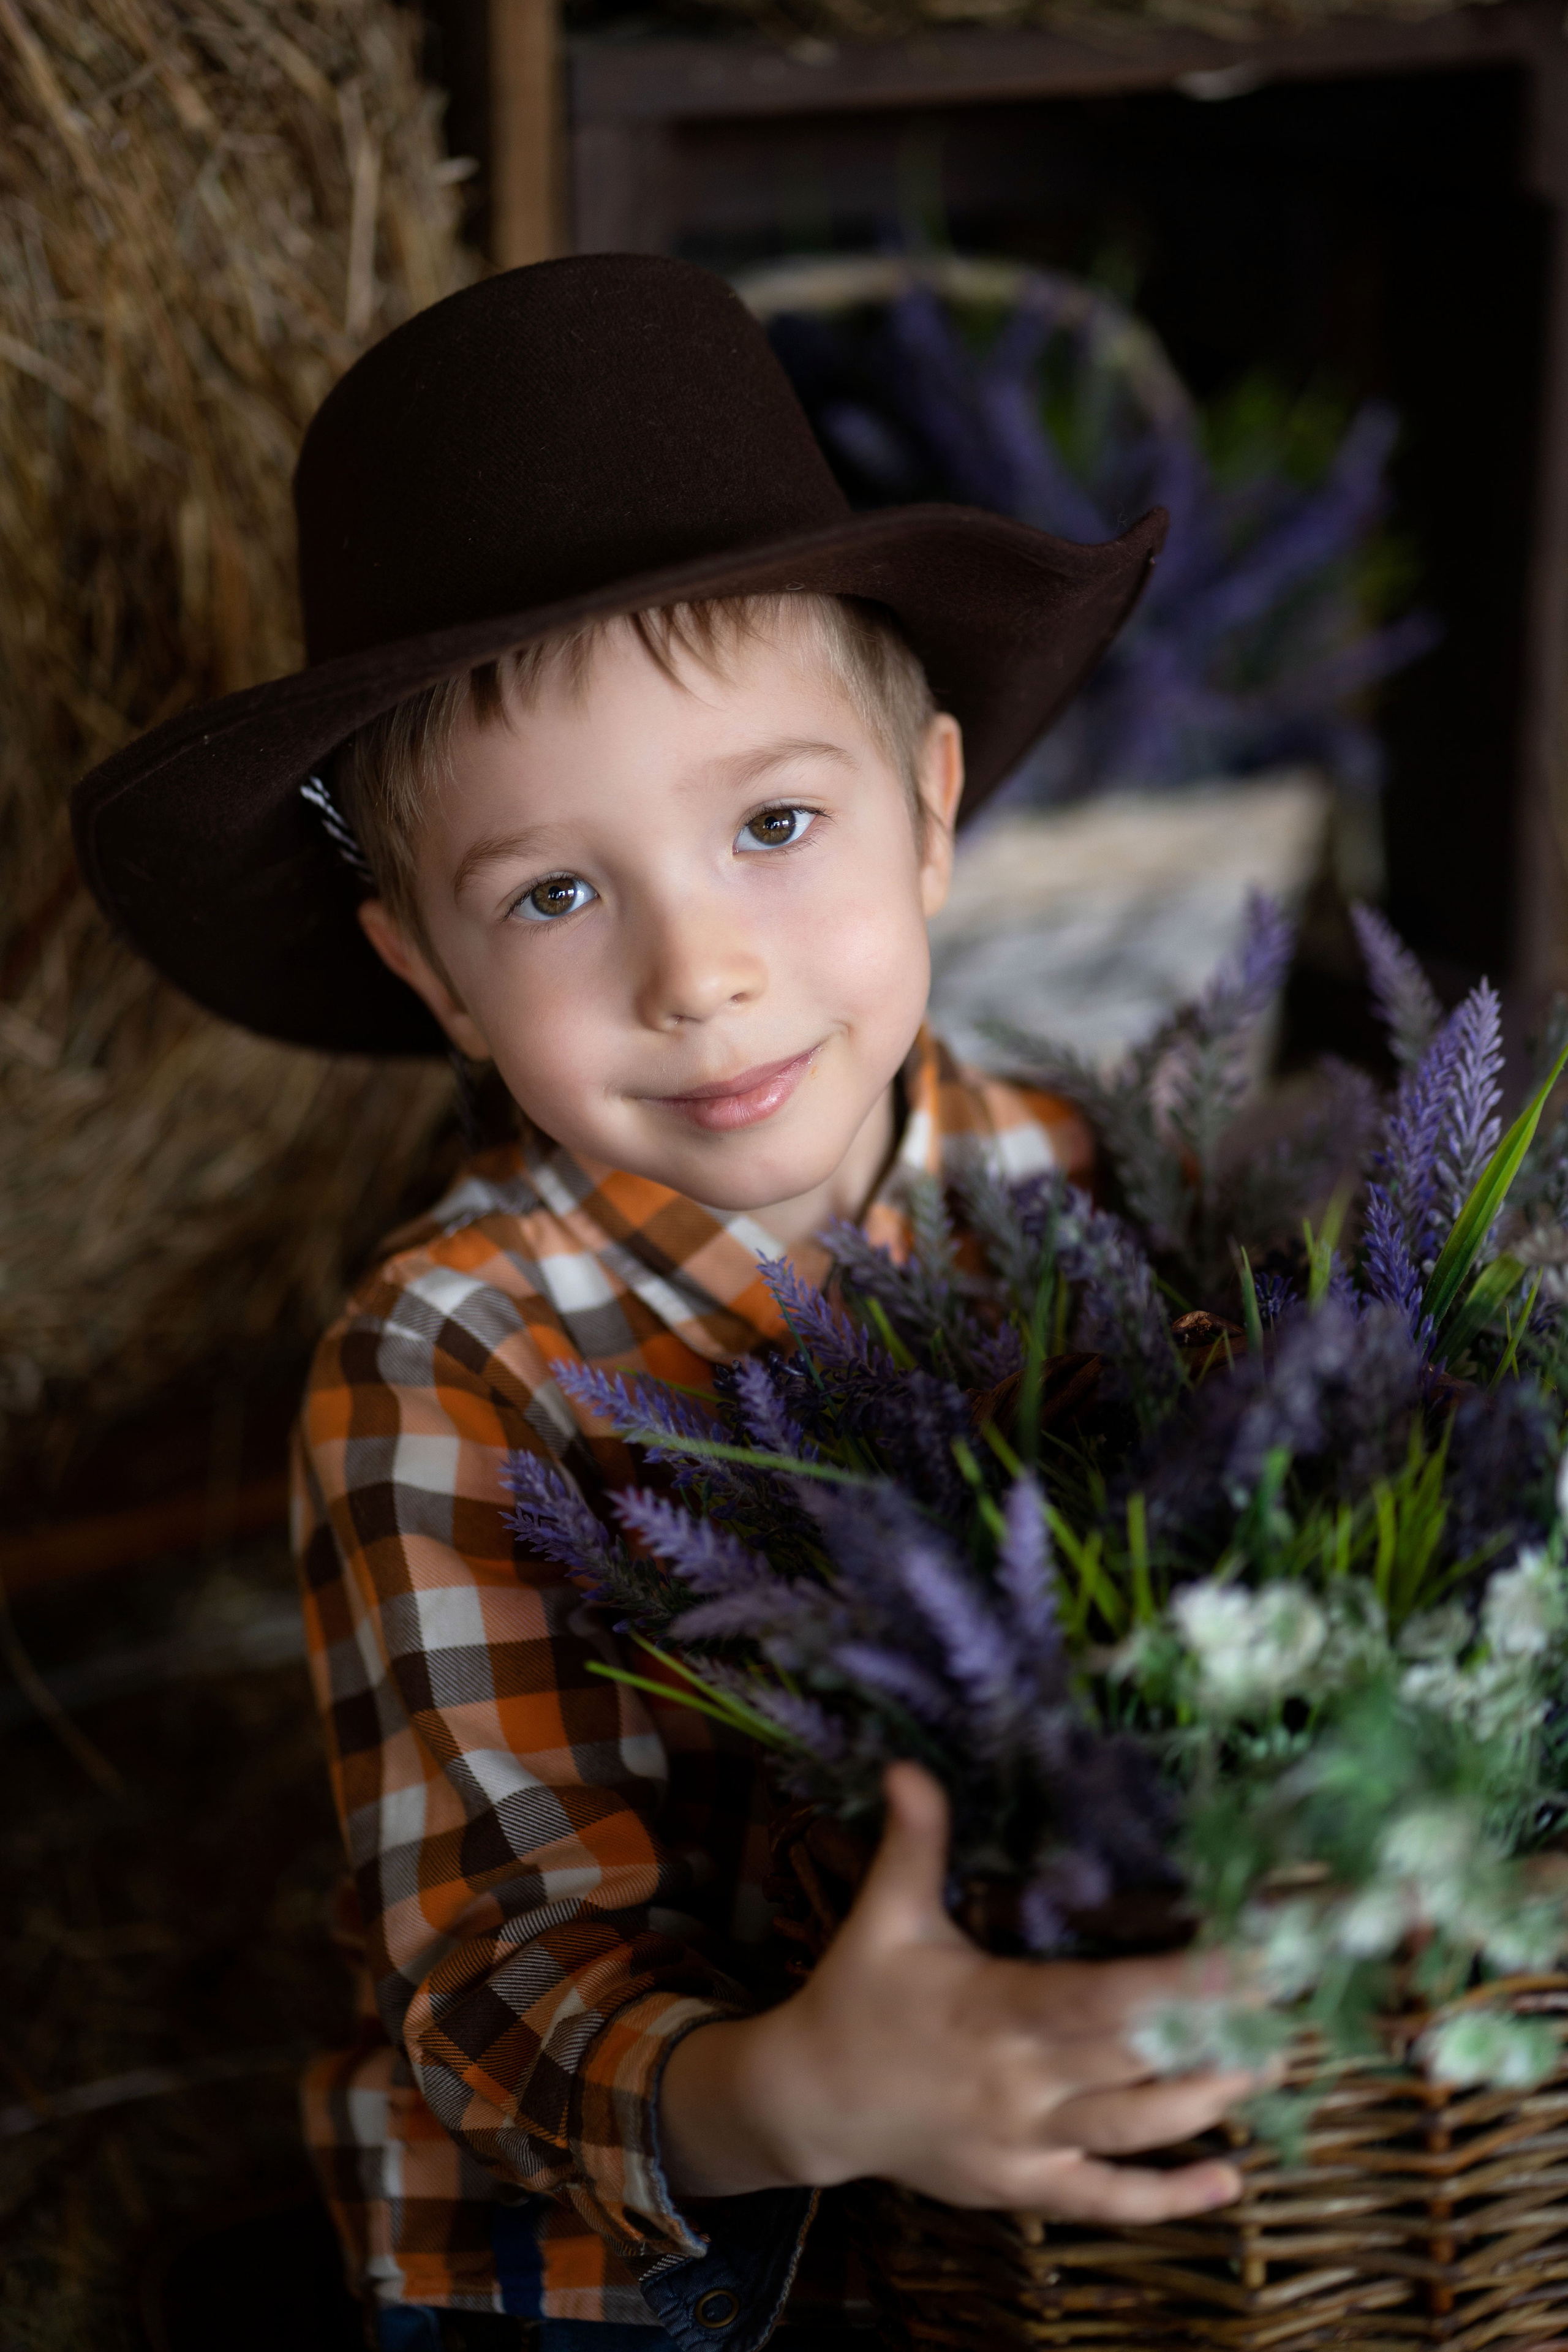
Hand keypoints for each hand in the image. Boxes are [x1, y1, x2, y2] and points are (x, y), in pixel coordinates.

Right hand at [658, 1762, 1254, 2219]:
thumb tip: (908, 1766)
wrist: (810, 2102)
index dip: (1184, 1981)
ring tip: (1277, 2066)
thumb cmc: (856, 1997)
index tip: (1254, 1957)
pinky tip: (1226, 2185)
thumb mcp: (883, 1915)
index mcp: (996, 2008)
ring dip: (1212, 2101)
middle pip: (1142, 2062)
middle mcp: (1021, 2080)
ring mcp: (1026, 2140)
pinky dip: (1167, 2198)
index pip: (1107, 1996)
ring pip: (1138, 2128)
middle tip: (1297, 2006)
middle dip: (1222, 2034)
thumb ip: (912, 1842)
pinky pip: (1105, 2199)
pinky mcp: (1023, 2184)